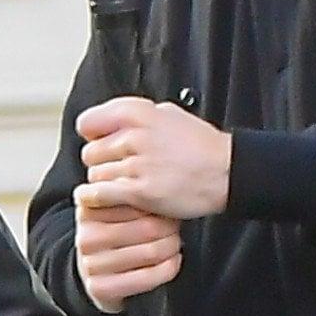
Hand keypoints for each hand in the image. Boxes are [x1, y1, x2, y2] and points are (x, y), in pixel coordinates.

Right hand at [72, 188, 183, 308]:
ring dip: (172, 247)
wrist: (97, 270)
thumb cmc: (118, 232)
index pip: (138, 200)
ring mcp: (91, 264)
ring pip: (152, 252)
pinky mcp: (100, 287)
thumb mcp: (119, 206)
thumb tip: (159, 178)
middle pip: (149, 228)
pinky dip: (169, 268)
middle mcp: (86, 236)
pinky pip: (147, 277)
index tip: (169, 206)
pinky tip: (173, 260)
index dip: (161, 204)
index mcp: (90, 208)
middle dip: (171, 228)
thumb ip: (132, 189)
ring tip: (174, 242)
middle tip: (175, 227)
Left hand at [77, 96, 232, 220]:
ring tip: (123, 186)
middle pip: (90, 153)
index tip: (98, 142)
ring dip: (105, 184)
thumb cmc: (200, 146)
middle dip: (100, 163)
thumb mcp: (170, 114)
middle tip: (117, 170)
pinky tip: (107, 200)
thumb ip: (140, 115)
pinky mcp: (140, 191)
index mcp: (140, 114)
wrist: (225, 171)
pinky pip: (100, 194)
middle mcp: (135, 136)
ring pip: (95, 175)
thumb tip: (114, 119)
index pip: (90, 122)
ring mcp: (137, 164)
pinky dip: (98, 199)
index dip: (92, 135)